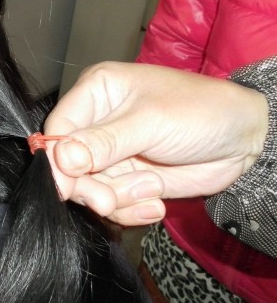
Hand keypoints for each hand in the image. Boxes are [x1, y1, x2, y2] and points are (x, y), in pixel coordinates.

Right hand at [44, 62, 268, 225]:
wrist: (246, 140)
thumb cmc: (202, 112)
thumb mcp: (151, 122)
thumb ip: (104, 142)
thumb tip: (59, 157)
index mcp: (96, 93)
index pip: (57, 129)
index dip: (56, 160)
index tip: (67, 185)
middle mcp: (97, 123)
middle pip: (66, 165)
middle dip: (89, 187)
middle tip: (108, 200)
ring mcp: (110, 154)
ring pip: (89, 189)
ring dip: (118, 198)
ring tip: (152, 190)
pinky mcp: (125, 178)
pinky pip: (111, 204)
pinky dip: (131, 209)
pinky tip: (155, 203)